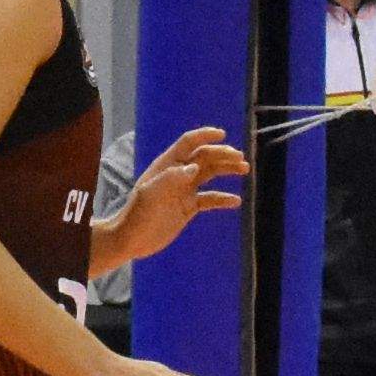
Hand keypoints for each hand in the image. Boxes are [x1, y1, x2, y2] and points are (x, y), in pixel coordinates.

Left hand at [95, 127, 246, 273]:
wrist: (131, 240)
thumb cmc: (136, 214)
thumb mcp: (150, 194)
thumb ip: (170, 178)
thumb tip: (194, 167)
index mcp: (166, 166)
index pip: (187, 143)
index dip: (204, 136)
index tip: (222, 135)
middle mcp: (177, 174)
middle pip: (204, 157)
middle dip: (222, 154)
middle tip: (240, 158)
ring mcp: (184, 190)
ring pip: (210, 174)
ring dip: (226, 169)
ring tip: (244, 169)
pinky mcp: (188, 207)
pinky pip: (209, 199)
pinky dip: (222, 198)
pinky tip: (235, 201)